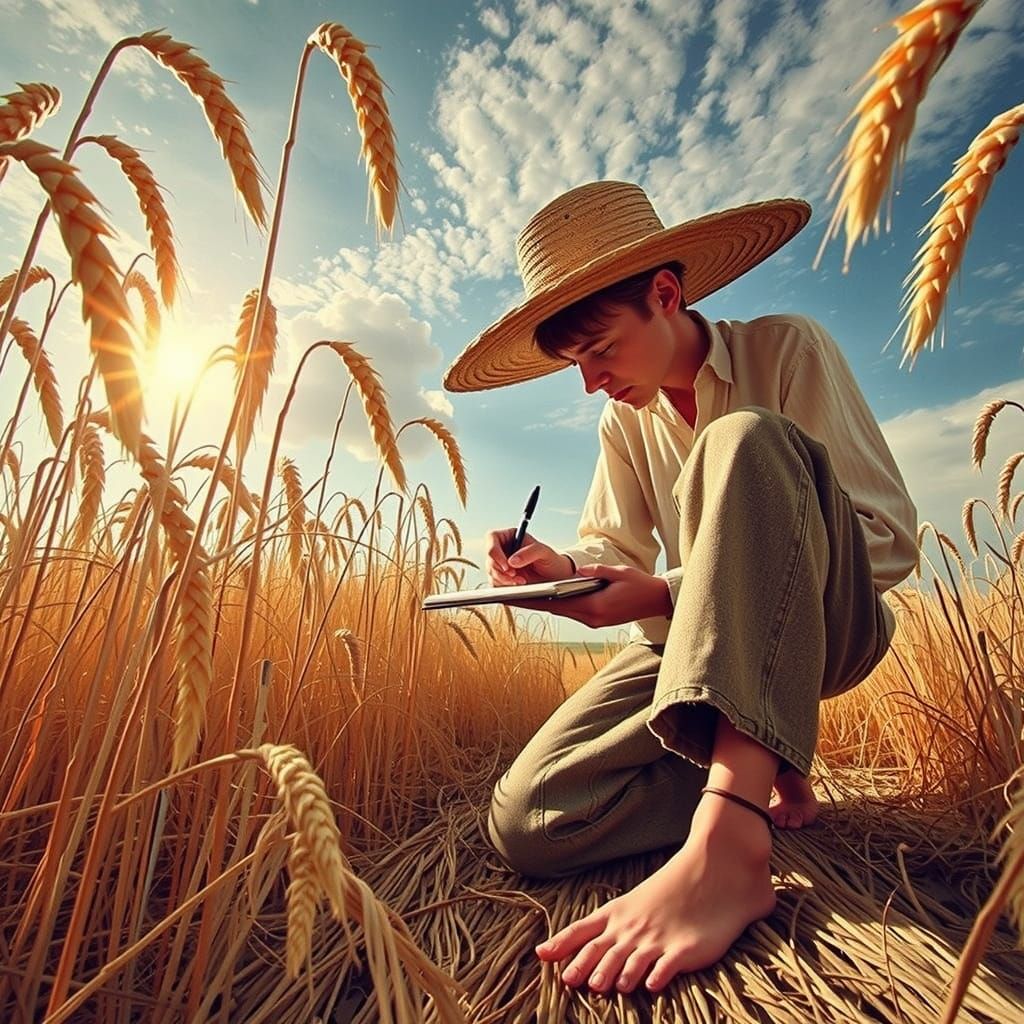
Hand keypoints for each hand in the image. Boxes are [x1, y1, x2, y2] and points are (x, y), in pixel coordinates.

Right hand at [485, 529, 574, 585]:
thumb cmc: (551, 560)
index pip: (492, 538)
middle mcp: (504, 549)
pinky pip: (495, 583)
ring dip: (503, 579)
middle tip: (514, 575)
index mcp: (511, 536)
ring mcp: (502, 564)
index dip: (494, 551)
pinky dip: (505, 586)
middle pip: (490, 558)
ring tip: (520, 581)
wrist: (557, 576)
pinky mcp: (503, 578)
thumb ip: (529, 552)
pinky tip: (517, 585)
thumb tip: (512, 560)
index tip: (506, 564)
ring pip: (491, 571)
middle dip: (501, 569)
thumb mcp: (544, 552)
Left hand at [508, 564, 672, 627]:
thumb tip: (577, 572)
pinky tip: (546, 597)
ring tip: (520, 595)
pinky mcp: (596, 619)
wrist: (658, 601)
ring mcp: (593, 621)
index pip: (556, 604)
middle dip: (531, 602)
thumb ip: (595, 571)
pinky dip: (558, 604)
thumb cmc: (640, 585)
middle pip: (554, 609)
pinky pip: (572, 611)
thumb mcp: (617, 572)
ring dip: (543, 604)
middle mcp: (591, 618)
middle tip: (506, 597)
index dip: (532, 600)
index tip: (512, 597)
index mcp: (594, 607)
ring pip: (562, 611)